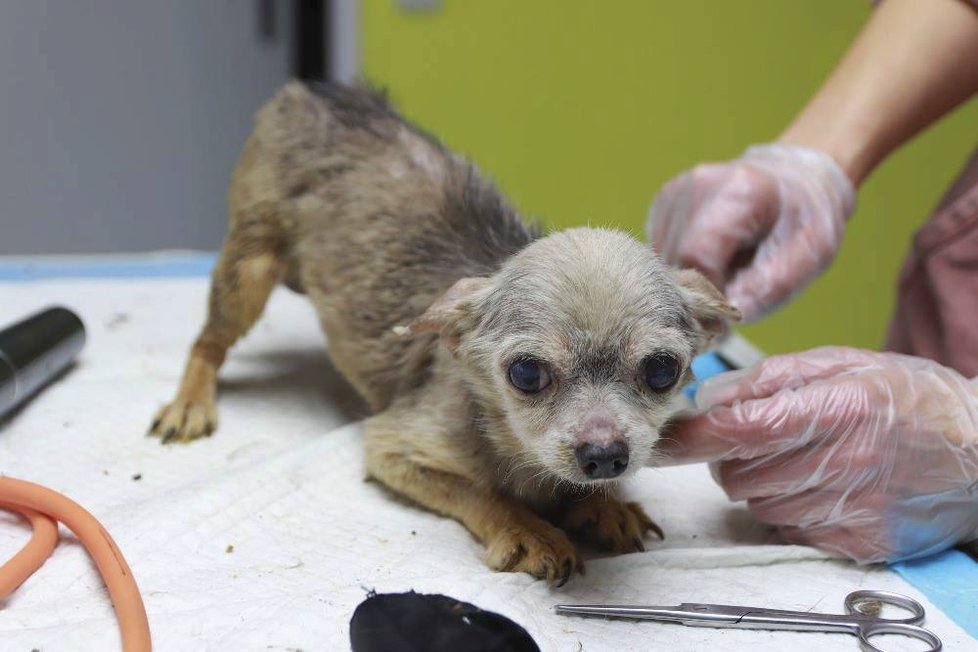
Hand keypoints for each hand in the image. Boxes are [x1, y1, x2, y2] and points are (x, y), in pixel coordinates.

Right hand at [646, 144, 855, 321]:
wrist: (796, 176)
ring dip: (688, 280)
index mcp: (738, 192)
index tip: (727, 316)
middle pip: (674, 260)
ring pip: (661, 260)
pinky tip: (711, 262)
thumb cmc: (805, 219)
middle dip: (697, 291)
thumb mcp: (809, 258)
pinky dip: (681, 267)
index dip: (707, 296)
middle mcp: (695, 187)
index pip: (696, 258)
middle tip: (728, 303)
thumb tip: (719, 325)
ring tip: (724, 277)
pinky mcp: (661, 205)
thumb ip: (766, 291)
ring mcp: (673, 194)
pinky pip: (659, 252)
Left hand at [657, 347, 977, 562]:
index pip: (739, 430)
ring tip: (799, 459)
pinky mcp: (861, 541)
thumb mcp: (843, 364)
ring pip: (758, 505)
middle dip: (733, 457)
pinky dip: (791, 509)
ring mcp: (853, 507)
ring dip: (761, 484)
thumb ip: (771, 378)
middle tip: (762, 439)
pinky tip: (822, 486)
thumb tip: (711, 397)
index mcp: (835, 408)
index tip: (666, 440)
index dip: (693, 437)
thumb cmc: (909, 398)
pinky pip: (790, 530)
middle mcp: (843, 462)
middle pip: (738, 473)